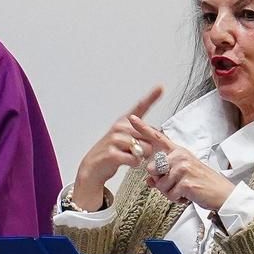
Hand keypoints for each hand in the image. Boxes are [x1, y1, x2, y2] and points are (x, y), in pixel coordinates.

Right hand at [71, 86, 162, 210]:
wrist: (93, 167)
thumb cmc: (112, 152)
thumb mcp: (124, 138)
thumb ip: (141, 134)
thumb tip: (158, 136)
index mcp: (123, 122)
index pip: (140, 106)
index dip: (152, 97)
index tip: (160, 87)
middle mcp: (119, 127)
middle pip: (149, 136)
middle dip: (148, 147)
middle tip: (136, 151)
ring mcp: (115, 140)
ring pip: (145, 149)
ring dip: (141, 156)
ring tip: (129, 156)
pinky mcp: (113, 154)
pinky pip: (136, 160)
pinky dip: (135, 164)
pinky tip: (126, 162)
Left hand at [128, 115, 234, 210]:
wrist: (222, 193)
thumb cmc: (202, 183)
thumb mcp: (181, 175)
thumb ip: (162, 175)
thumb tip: (149, 180)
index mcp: (178, 152)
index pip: (158, 138)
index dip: (143, 128)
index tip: (131, 118)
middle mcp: (180, 156)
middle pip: (152, 169)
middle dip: (160, 181)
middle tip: (177, 183)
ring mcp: (183, 168)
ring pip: (160, 184)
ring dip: (170, 191)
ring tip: (184, 189)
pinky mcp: (186, 182)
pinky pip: (169, 194)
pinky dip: (177, 198)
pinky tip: (188, 194)